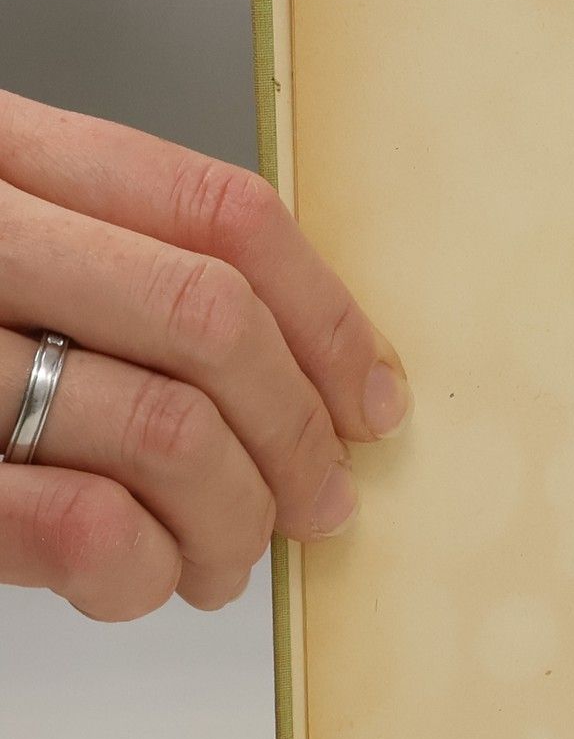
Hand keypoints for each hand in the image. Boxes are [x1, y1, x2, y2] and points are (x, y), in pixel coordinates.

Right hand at [0, 92, 409, 620]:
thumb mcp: (2, 248)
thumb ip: (116, 275)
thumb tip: (309, 385)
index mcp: (3, 158)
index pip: (220, 214)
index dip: (327, 317)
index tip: (372, 398)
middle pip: (214, 322)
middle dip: (299, 431)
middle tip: (323, 502)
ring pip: (167, 428)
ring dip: (234, 519)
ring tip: (228, 559)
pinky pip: (79, 523)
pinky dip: (142, 568)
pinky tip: (140, 579)